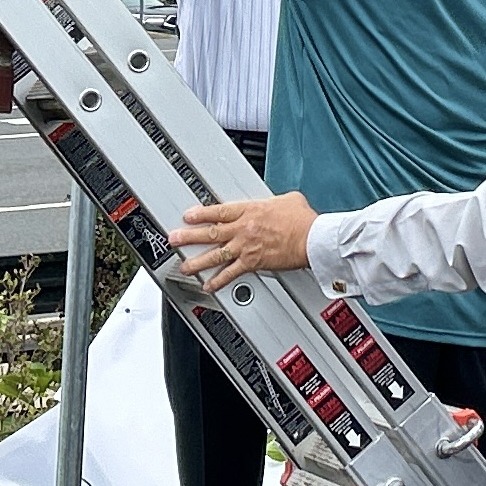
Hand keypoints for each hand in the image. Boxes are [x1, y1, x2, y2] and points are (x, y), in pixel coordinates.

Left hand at [178, 191, 315, 285]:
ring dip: (197, 262)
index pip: (218, 211)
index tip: (188, 216)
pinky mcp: (253, 263)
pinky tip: (208, 285)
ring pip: (215, 255)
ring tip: (184, 266)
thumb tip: (276, 203)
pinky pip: (231, 274)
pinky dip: (218, 281)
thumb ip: (274, 202)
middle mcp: (243, 229)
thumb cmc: (303, 220)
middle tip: (174, 239)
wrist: (312, 238)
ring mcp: (246, 247)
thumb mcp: (287, 200)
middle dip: (189, 237)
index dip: (200, 214)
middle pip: (210, 233)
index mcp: (250, 210)